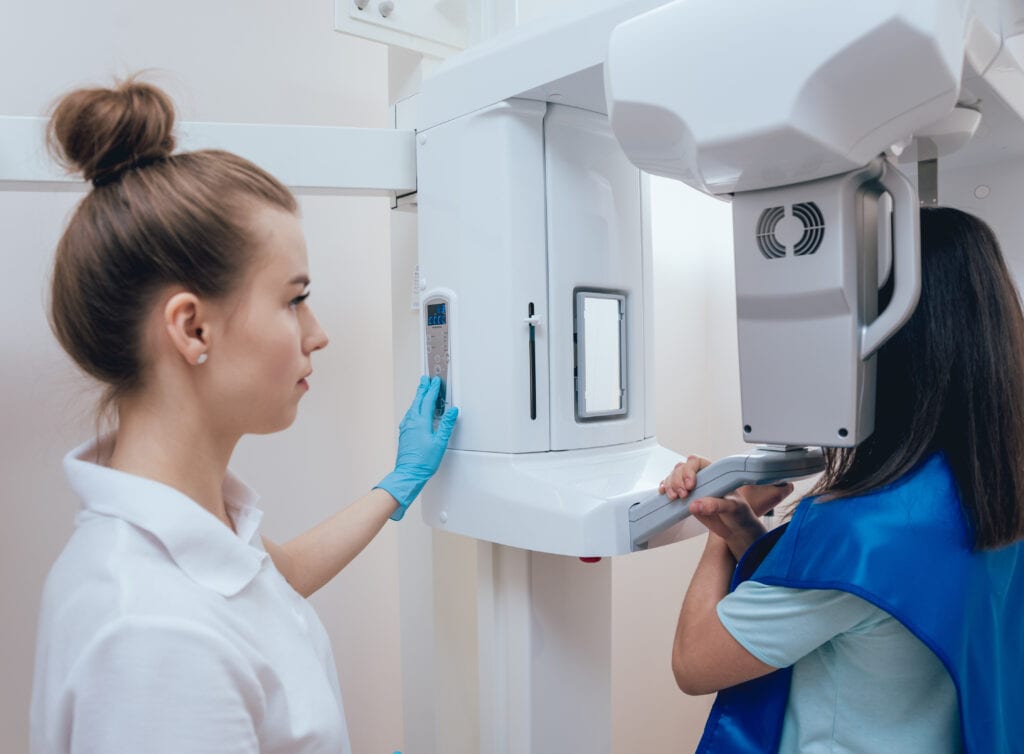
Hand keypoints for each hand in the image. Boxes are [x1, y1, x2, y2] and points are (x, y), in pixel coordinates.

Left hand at [375, 376, 458, 520]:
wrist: (409, 473)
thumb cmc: (423, 462)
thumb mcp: (440, 442)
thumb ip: (447, 425)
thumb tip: (452, 411)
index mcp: (421, 422)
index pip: (427, 400)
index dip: (433, 389)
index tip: (435, 381)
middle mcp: (411, 422)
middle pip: (417, 400)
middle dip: (423, 389)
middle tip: (425, 380)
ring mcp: (406, 427)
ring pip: (412, 407)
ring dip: (418, 397)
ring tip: (421, 391)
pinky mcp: (404, 434)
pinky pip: (409, 415)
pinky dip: (414, 408)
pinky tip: (415, 411)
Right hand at [659, 456, 793, 558]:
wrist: (735, 529)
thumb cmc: (739, 513)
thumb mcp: (731, 507)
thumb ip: (715, 505)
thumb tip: (695, 505)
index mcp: (715, 473)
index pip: (696, 462)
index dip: (690, 471)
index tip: (690, 485)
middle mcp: (701, 478)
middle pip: (681, 468)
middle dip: (677, 480)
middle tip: (683, 495)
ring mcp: (692, 488)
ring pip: (673, 477)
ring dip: (670, 485)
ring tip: (675, 497)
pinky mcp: (686, 498)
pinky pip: (671, 488)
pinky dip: (665, 489)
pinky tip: (664, 493)